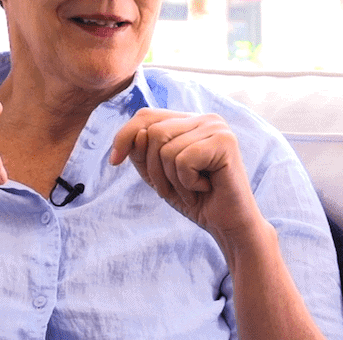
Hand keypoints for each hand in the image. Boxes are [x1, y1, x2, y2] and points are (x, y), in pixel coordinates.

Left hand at [110, 108, 264, 242]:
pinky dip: (188, 183)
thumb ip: (143, 154)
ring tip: (194, 190)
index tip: (114, 162)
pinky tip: (206, 188)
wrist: (229, 226)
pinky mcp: (225, 142)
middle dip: (154, 169)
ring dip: (173, 180)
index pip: (146, 116)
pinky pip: (183, 160)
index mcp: (189, 122)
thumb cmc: (196, 201)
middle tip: (174, 189)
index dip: (124, 136)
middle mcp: (205, 118)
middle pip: (153, 132)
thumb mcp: (158, 176)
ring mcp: (217, 128)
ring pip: (167, 149)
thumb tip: (139, 135)